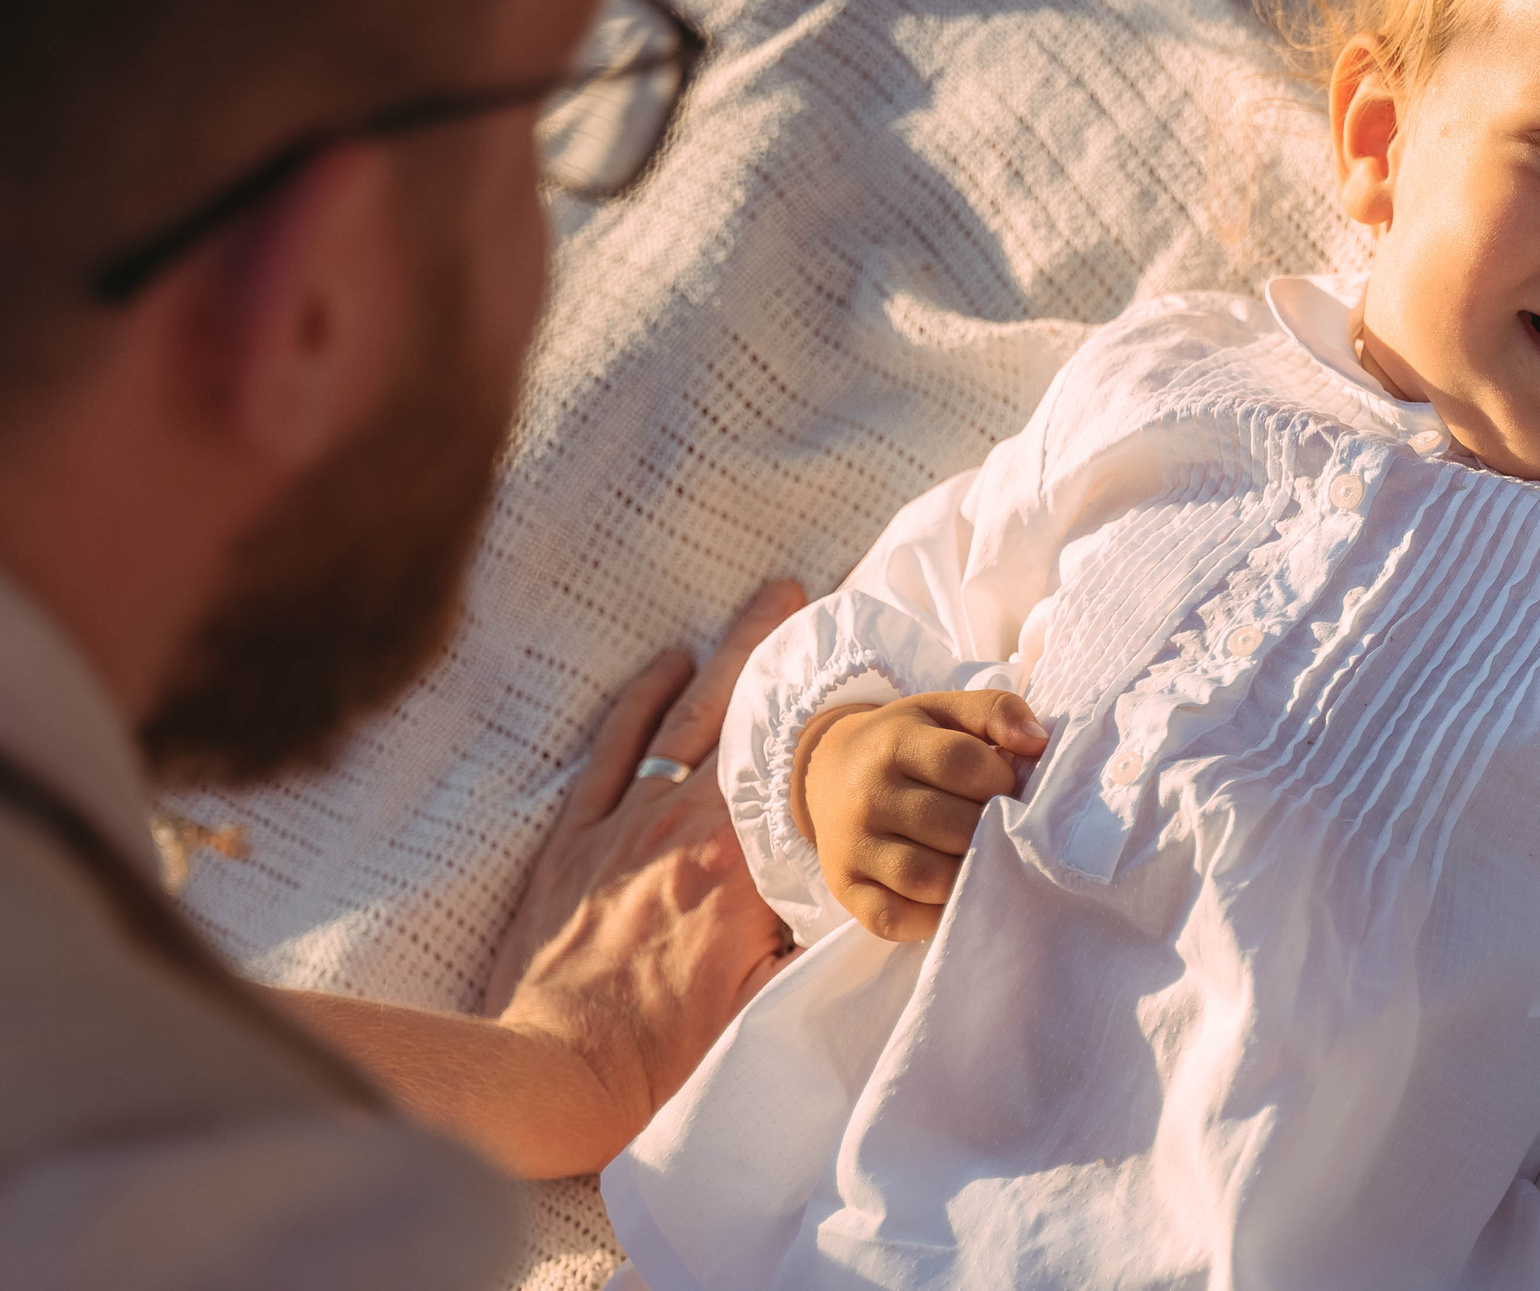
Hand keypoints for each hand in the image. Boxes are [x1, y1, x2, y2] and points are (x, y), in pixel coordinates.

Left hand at [479, 578, 807, 1166]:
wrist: (552, 1073)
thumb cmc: (661, 1053)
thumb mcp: (762, 1002)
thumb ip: (810, 937)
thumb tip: (858, 889)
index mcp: (741, 862)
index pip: (802, 770)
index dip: (834, 715)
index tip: (864, 668)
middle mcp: (686, 822)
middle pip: (746, 717)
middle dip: (779, 648)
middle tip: (804, 588)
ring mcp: (626, 821)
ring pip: (686, 716)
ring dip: (725, 654)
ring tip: (762, 601)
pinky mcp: (572, 837)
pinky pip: (613, 747)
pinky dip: (641, 697)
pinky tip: (668, 659)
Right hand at [795, 689, 1049, 940]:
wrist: (826, 771)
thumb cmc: (903, 742)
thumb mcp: (943, 710)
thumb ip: (995, 711)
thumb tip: (1038, 744)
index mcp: (894, 742)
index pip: (963, 764)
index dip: (1001, 779)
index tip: (1009, 787)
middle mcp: (867, 796)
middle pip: (953, 827)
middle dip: (993, 831)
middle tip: (1003, 829)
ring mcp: (852, 846)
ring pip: (926, 878)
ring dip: (968, 876)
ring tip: (983, 861)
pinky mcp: (845, 888)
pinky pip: (892, 918)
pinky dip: (930, 917)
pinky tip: (951, 894)